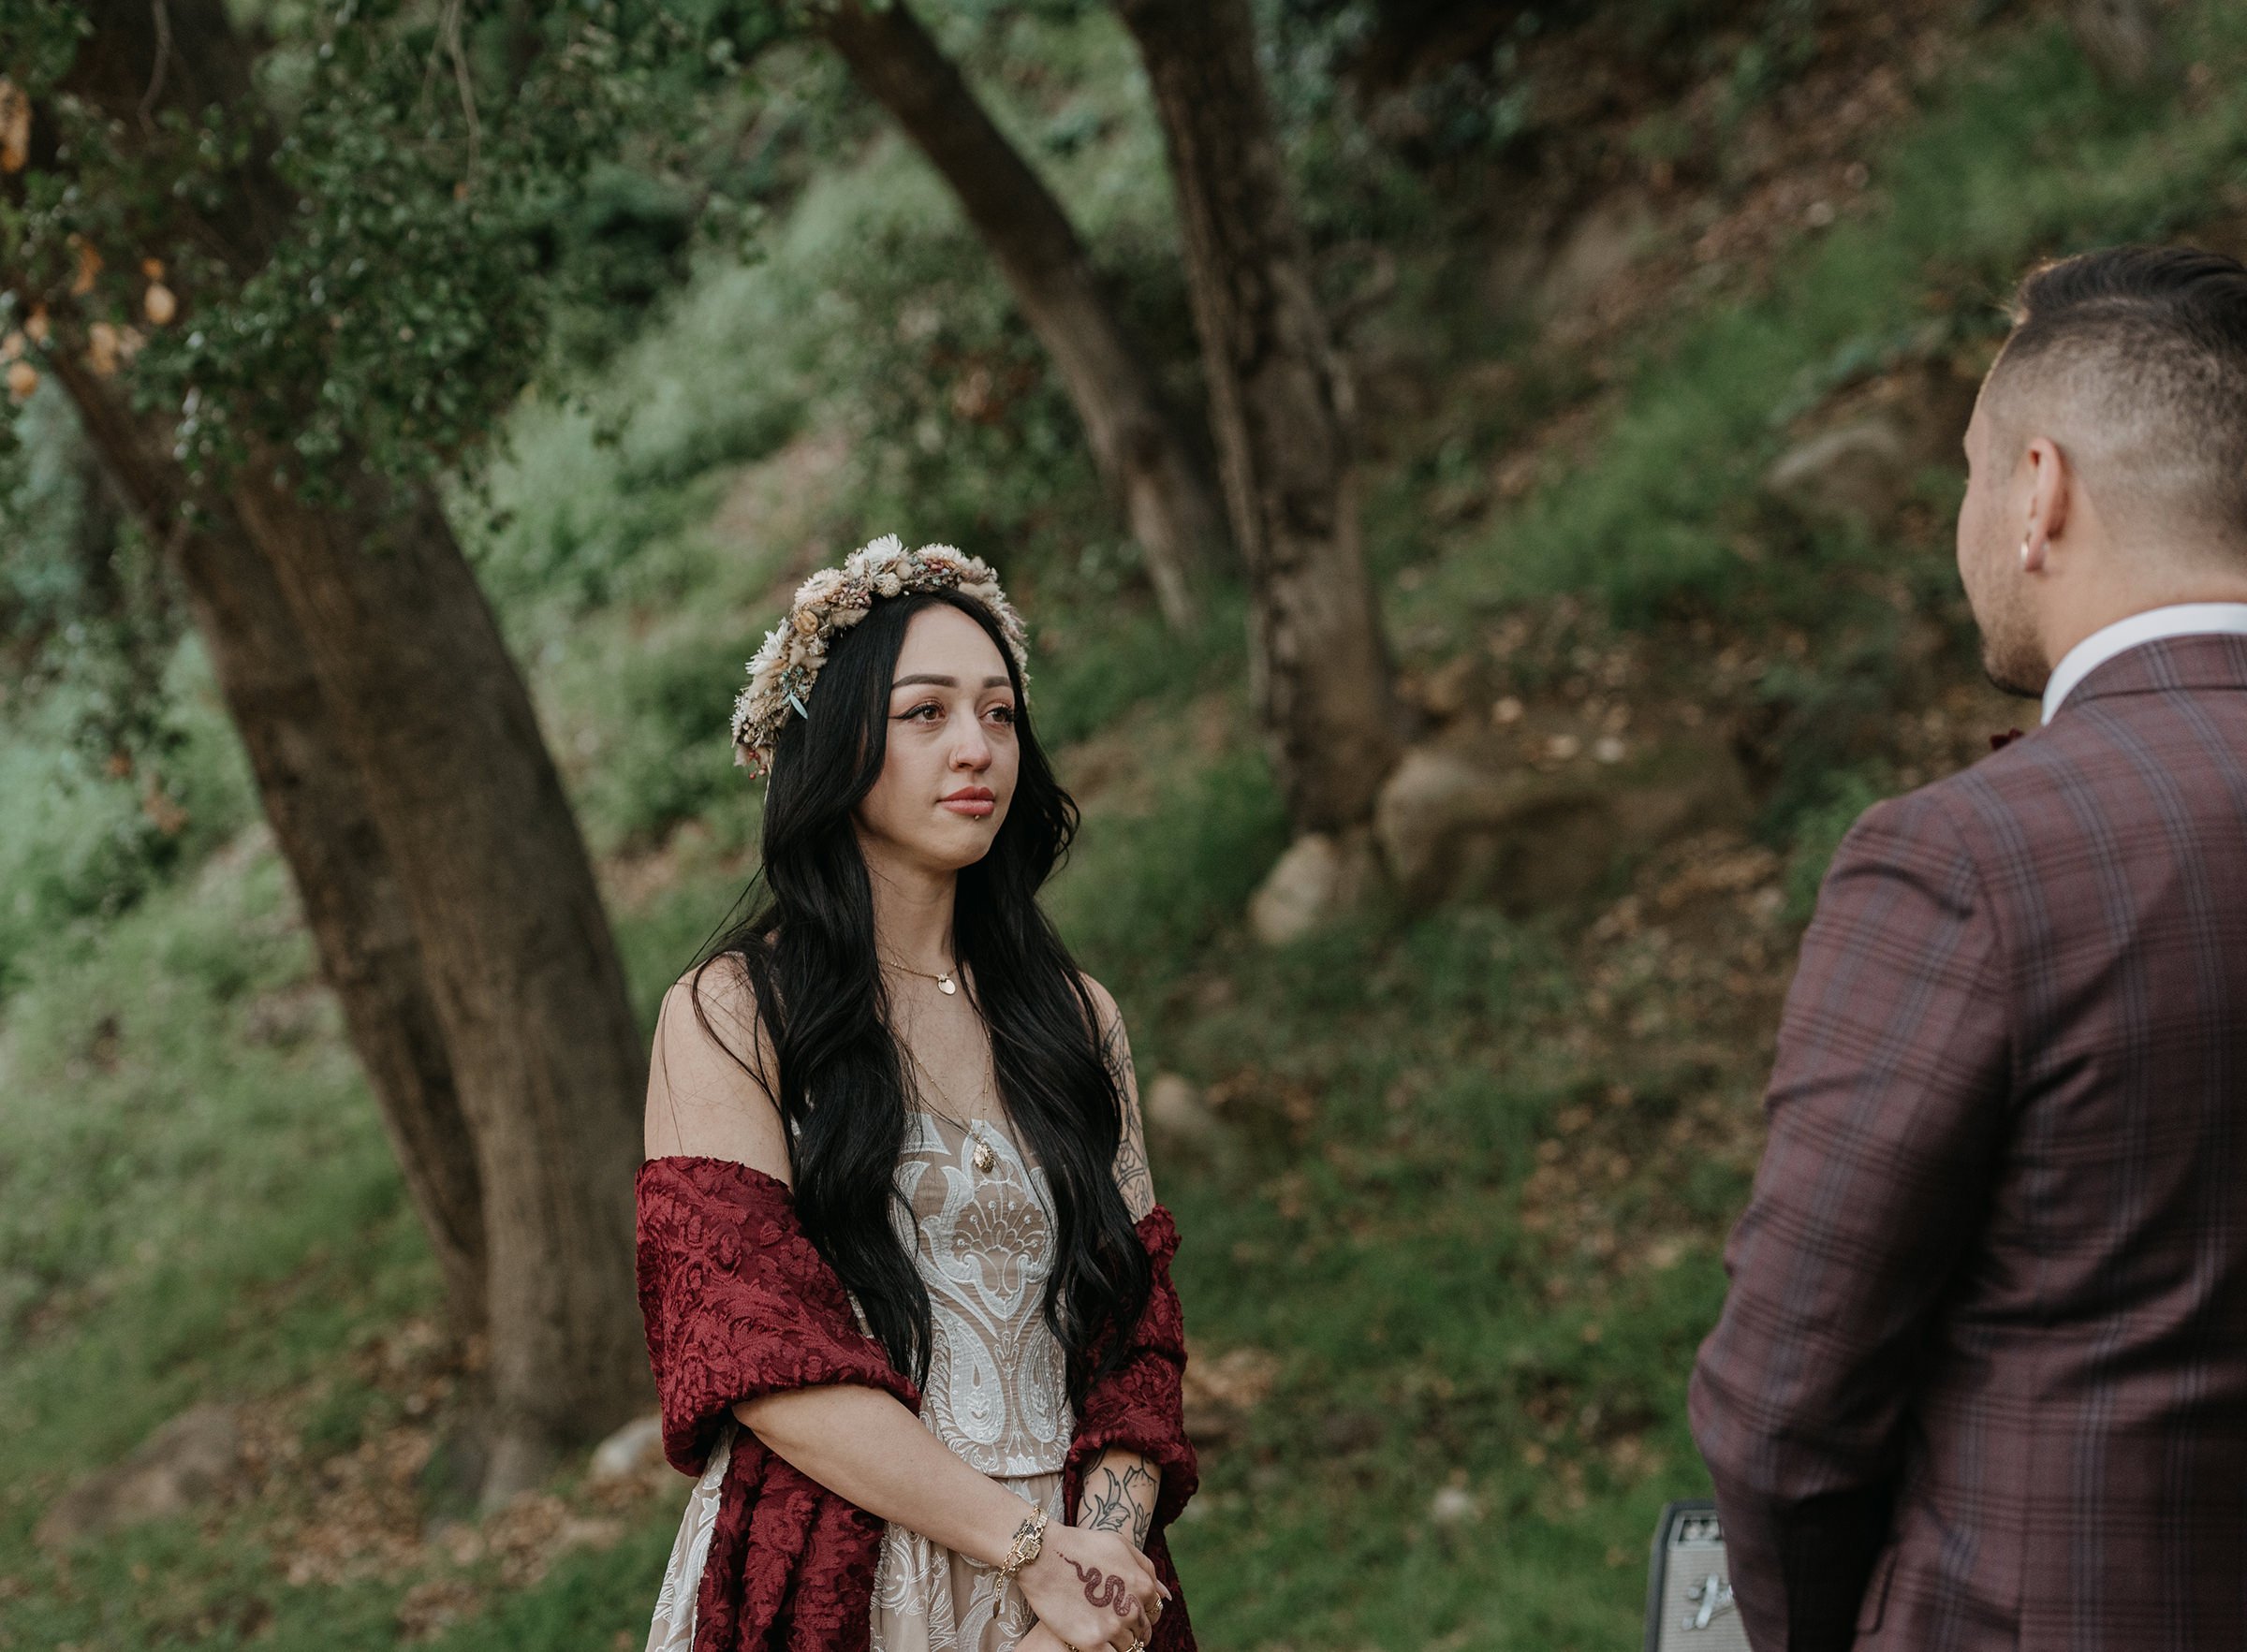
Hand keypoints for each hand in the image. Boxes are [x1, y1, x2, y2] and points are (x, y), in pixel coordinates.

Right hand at [1015, 1521, 1167, 1651]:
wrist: (1044, 1554)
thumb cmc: (1082, 1545)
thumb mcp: (1121, 1546)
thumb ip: (1147, 1570)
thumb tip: (1166, 1596)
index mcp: (1144, 1586)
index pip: (1154, 1613)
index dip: (1141, 1614)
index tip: (1125, 1612)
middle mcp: (1133, 1609)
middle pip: (1142, 1633)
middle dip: (1131, 1631)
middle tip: (1110, 1624)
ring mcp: (1113, 1627)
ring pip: (1128, 1649)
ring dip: (1118, 1643)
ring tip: (1100, 1632)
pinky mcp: (1092, 1642)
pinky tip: (1094, 1642)